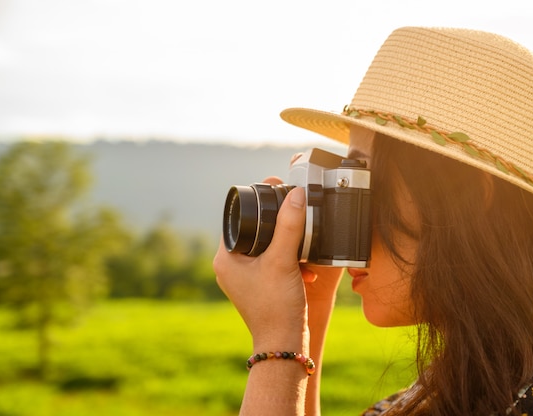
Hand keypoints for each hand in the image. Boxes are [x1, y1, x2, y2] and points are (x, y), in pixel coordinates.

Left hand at [214, 176, 308, 349]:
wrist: (285, 345)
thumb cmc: (277, 307)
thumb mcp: (283, 261)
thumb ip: (290, 226)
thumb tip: (296, 194)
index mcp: (225, 257)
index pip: (238, 217)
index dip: (258, 201)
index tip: (277, 187)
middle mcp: (230, 266)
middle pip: (255, 229)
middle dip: (280, 224)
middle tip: (296, 210)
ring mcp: (245, 277)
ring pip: (267, 246)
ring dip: (289, 244)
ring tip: (305, 245)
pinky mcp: (260, 286)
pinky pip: (274, 262)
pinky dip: (291, 261)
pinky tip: (307, 268)